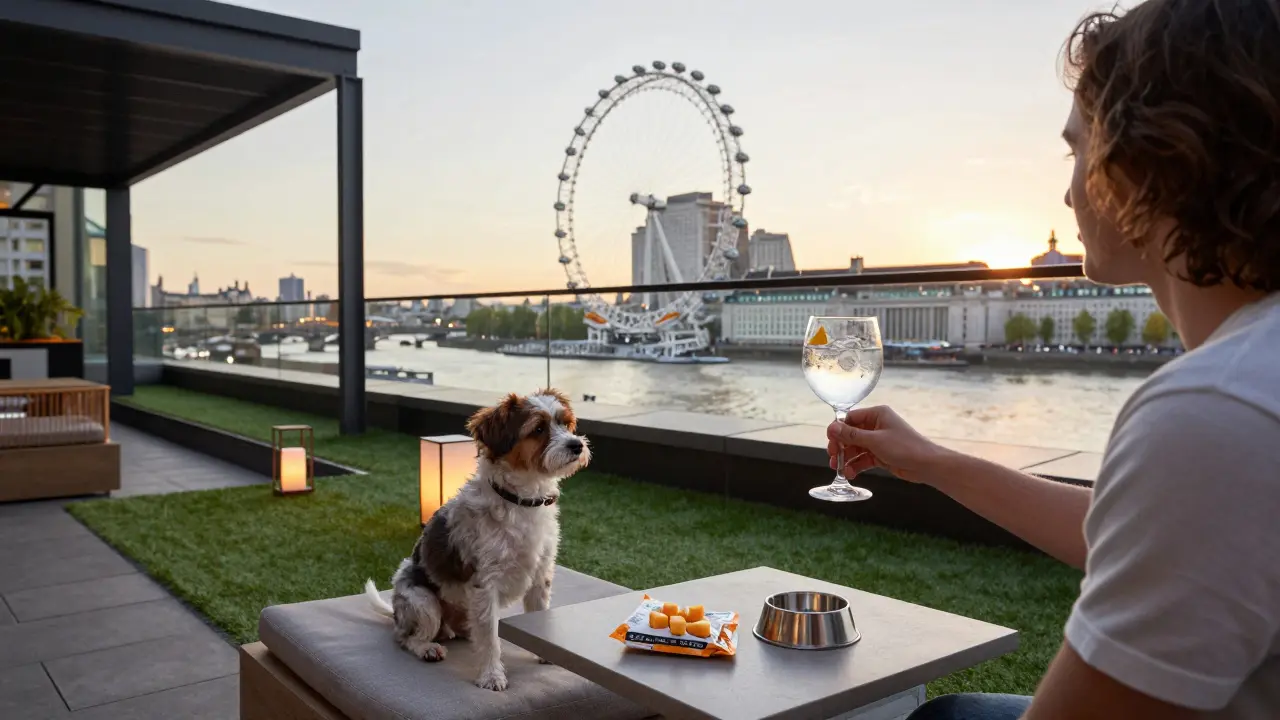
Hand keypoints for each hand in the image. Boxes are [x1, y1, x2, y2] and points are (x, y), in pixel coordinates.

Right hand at [826, 406, 948, 484]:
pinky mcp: (881, 455)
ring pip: (856, 449)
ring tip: (840, 470)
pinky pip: (863, 459)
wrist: (926, 465)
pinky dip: (856, 465)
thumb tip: (831, 428)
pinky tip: (850, 474)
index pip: (850, 418)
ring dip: (847, 459)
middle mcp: (876, 426)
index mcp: (876, 414)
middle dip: (841, 447)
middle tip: (833, 458)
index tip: (830, 442)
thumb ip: (851, 435)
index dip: (838, 430)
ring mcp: (878, 441)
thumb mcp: (875, 440)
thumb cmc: (904, 447)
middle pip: (851, 435)